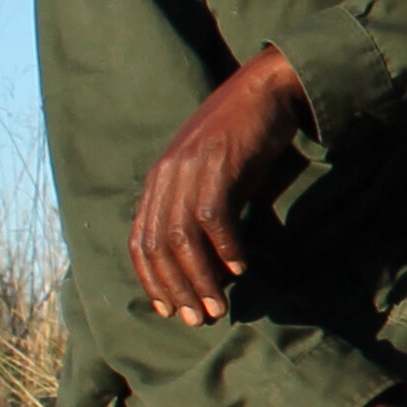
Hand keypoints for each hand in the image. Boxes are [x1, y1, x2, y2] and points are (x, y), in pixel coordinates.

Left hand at [130, 48, 311, 323]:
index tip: (170, 310)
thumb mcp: (212, 173)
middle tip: (197, 319)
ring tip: (217, 306)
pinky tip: (240, 268)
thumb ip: (200, 207)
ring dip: (199, 278)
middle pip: (157, 245)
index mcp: (159, 179)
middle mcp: (166, 175)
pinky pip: (214, 216)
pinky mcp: (219, 163)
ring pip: (181, 237)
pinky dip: (225, 247)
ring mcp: (190, 168)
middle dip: (176, 288)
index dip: (151, 280)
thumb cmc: (244, 134)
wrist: (267, 87)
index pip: (140, 240)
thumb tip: (206, 259)